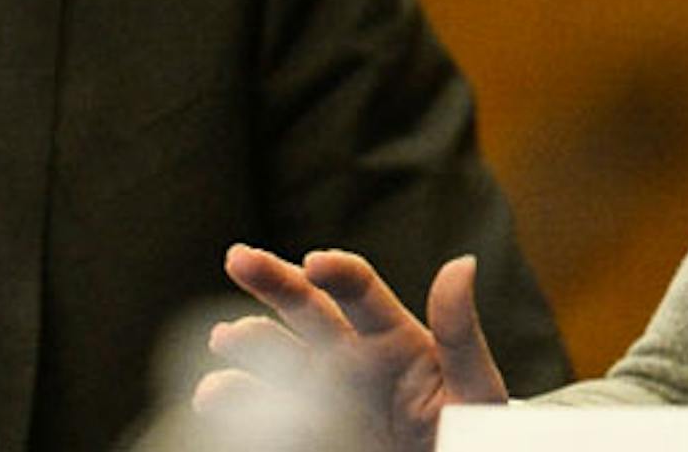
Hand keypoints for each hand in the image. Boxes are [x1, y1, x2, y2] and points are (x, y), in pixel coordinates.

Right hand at [194, 244, 508, 451]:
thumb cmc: (470, 427)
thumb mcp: (474, 385)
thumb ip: (460, 332)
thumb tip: (462, 263)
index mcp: (392, 335)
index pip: (360, 289)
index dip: (338, 270)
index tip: (316, 263)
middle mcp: (349, 355)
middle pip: (305, 307)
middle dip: (272, 279)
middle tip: (239, 258)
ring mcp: (323, 393)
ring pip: (276, 357)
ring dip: (248, 343)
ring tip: (224, 337)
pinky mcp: (308, 431)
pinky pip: (266, 413)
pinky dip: (236, 400)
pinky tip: (213, 394)